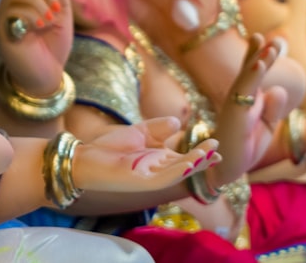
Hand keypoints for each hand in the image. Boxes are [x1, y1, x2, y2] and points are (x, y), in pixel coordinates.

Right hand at [0, 0, 71, 95]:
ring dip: (43, 4)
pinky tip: (40, 28)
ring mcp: (3, 16)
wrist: (47, 75)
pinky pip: (16, 10)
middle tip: (57, 8)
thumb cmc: (52, 44)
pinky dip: (35, 16)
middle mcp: (8, 3)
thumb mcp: (61, 10)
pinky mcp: (3, 30)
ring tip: (50, 22)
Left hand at [73, 117, 220, 192]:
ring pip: (179, 172)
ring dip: (195, 164)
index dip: (201, 153)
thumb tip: (178, 123)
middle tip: (219, 150)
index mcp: (159, 159)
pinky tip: (190, 161)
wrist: (85, 158)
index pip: (185, 157)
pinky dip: (179, 170)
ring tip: (210, 153)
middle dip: (203, 159)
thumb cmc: (110, 148)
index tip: (217, 147)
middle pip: (186, 166)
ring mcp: (151, 176)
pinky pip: (165, 177)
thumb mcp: (139, 133)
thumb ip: (158, 129)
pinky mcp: (142, 182)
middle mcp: (158, 170)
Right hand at [209, 35, 287, 181]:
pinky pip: (244, 92)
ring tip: (269, 45)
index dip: (259, 55)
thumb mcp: (267, 125)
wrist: (227, 168)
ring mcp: (235, 104)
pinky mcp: (235, 114)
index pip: (253, 72)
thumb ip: (273, 107)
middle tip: (272, 37)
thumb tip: (276, 88)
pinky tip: (258, 63)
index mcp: (248, 98)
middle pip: (249, 70)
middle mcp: (239, 97)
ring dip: (258, 59)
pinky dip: (251, 76)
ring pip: (247, 77)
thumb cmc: (246, 146)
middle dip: (259, 52)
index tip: (268, 39)